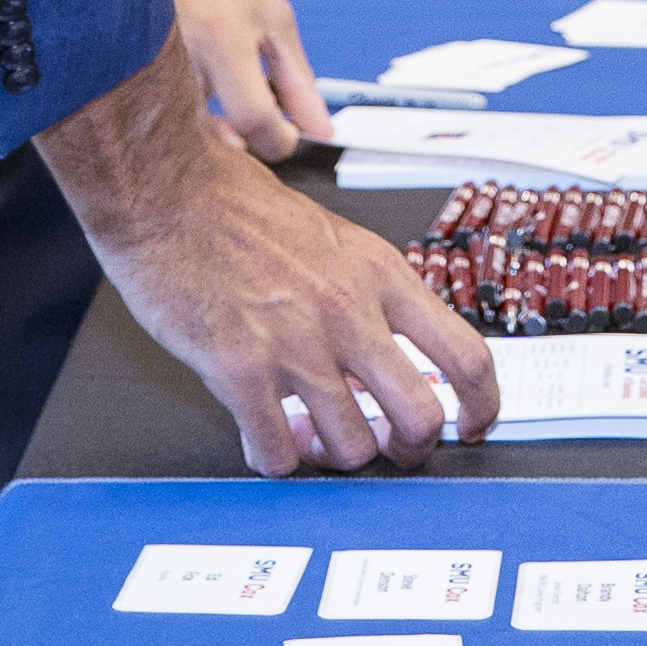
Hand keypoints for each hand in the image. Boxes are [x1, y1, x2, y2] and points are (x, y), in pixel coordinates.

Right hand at [42, 35, 497, 473]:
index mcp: (380, 274)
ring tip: (311, 438)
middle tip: (385, 448)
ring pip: (352, 446)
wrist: (164, 186)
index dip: (482, 405)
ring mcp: (297, 345)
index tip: (472, 426)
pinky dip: (275, 458)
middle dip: (408, 449)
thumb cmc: (232, 202)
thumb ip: (364, 289)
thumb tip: (386, 342)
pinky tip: (263, 438)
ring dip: (334, 456)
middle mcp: (349, 312)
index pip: (467, 355)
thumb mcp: (330, 235)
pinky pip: (277, 451)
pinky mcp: (240, 369)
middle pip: (419, 417)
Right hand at [156, 0, 330, 156]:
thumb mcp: (274, 16)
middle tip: (255, 122)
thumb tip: (320, 129)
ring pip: (186, 134)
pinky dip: (182, 118)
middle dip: (243, 142)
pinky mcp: (123, 74)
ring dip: (210, 131)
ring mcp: (146, 68)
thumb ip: (299, 80)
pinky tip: (191, 94)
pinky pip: (160, 117)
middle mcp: (179, 59)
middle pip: (217, 140)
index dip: (279, 140)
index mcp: (222, 40)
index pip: (256, 123)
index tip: (285, 136)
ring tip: (220, 100)